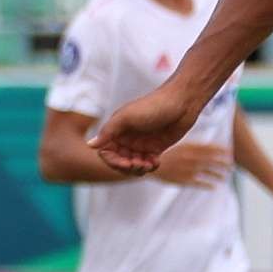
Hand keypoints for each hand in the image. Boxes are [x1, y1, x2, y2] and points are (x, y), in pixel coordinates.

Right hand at [89, 81, 204, 173]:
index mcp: (116, 130)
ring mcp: (141, 144)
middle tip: (138, 164)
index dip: (113, 161)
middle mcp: (126, 138)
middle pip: (119, 161)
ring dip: (139, 169)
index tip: (125, 162)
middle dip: (127, 167)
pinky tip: (156, 161)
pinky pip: (147, 163)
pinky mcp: (155, 148)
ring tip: (149, 164)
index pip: (106, 152)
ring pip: (133, 165)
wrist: (182, 102)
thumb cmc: (153, 105)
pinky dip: (150, 166)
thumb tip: (89, 145)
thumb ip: (108, 131)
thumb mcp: (127, 117)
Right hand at [150, 140, 234, 187]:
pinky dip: (207, 185)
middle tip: (232, 167)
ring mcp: (186, 169)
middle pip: (212, 161)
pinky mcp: (182, 180)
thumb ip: (192, 146)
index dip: (221, 151)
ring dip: (218, 175)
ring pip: (207, 173)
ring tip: (225, 177)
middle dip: (224, 163)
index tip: (230, 153)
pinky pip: (198, 183)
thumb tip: (209, 147)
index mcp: (188, 147)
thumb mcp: (177, 145)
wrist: (145, 164)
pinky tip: (213, 187)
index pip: (210, 148)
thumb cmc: (162, 154)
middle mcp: (189, 158)